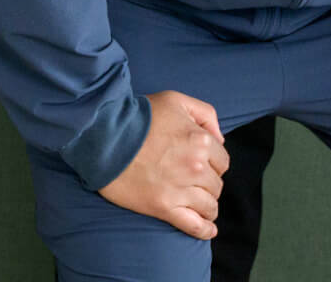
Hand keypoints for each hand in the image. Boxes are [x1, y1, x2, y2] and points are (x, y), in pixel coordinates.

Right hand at [98, 90, 228, 239]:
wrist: (107, 138)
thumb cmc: (142, 116)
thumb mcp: (176, 100)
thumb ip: (205, 114)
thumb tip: (220, 139)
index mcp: (200, 140)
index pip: (223, 161)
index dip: (214, 162)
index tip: (204, 163)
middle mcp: (195, 167)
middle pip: (216, 184)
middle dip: (209, 182)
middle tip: (195, 180)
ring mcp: (180, 190)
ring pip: (209, 206)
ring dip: (207, 205)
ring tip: (200, 202)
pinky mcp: (164, 208)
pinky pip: (194, 226)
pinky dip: (204, 230)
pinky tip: (209, 230)